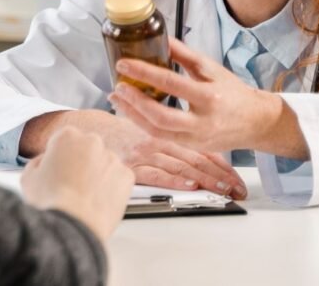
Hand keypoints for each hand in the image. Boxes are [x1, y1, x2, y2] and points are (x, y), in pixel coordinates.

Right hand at [21, 126, 132, 243]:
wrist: (74, 225)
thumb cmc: (51, 203)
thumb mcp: (28, 177)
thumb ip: (38, 162)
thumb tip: (45, 162)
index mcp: (67, 136)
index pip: (64, 141)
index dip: (58, 158)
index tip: (57, 171)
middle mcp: (92, 141)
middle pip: (86, 149)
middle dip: (80, 163)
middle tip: (71, 185)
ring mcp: (112, 158)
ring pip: (104, 164)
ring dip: (96, 175)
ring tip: (84, 197)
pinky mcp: (126, 176)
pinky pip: (118, 179)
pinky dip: (111, 188)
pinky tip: (98, 201)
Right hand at [22, 110, 245, 198]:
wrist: (80, 130)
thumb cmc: (111, 131)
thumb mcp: (141, 127)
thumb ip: (161, 137)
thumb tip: (186, 158)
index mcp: (162, 132)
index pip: (197, 146)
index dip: (218, 162)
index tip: (236, 176)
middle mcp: (156, 140)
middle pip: (195, 158)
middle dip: (219, 175)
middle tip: (237, 189)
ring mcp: (144, 153)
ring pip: (180, 167)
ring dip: (204, 180)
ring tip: (224, 191)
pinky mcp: (129, 165)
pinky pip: (156, 174)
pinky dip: (173, 180)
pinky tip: (189, 186)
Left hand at [107, 37, 307, 159]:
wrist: (255, 122)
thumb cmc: (233, 93)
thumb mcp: (211, 68)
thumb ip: (184, 54)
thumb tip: (160, 38)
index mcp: (210, 97)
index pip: (172, 84)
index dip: (145, 73)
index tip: (124, 64)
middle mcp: (203, 122)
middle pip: (161, 117)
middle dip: (135, 102)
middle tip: (118, 86)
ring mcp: (197, 139)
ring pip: (157, 132)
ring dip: (132, 115)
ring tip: (116, 98)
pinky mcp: (191, 147)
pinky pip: (161, 138)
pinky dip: (142, 124)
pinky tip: (130, 111)